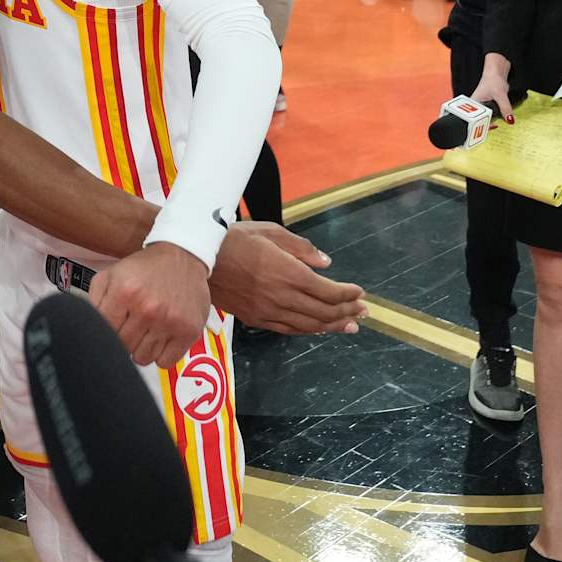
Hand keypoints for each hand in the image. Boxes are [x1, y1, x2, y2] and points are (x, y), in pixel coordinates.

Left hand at [90, 242, 211, 367]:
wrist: (182, 257)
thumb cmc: (144, 269)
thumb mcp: (111, 274)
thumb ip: (93, 301)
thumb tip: (86, 329)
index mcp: (124, 292)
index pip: (105, 333)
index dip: (106, 333)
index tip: (113, 327)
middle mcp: (148, 309)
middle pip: (123, 347)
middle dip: (124, 339)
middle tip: (131, 325)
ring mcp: (170, 322)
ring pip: (143, 358)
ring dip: (142, 348)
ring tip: (147, 329)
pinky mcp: (189, 331)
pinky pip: (165, 362)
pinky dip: (161, 354)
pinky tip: (162, 336)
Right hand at [209, 221, 366, 333]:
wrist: (197, 258)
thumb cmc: (233, 238)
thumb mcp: (270, 231)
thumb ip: (301, 247)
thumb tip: (325, 262)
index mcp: (288, 272)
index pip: (328, 290)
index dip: (348, 294)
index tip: (359, 292)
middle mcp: (281, 296)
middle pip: (323, 311)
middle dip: (347, 312)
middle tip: (363, 312)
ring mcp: (268, 311)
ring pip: (308, 325)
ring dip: (332, 326)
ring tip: (349, 326)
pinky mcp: (255, 319)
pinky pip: (288, 330)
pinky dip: (308, 330)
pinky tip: (318, 329)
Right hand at [469, 55, 514, 124]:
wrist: (496, 72)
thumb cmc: (492, 79)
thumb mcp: (500, 95)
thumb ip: (505, 108)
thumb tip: (510, 119)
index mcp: (472, 104)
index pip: (474, 119)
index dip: (482, 124)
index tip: (491, 126)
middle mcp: (476, 107)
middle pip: (480, 121)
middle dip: (488, 124)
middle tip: (495, 126)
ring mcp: (483, 108)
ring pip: (487, 119)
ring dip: (493, 121)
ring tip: (497, 123)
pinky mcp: (490, 107)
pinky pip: (493, 115)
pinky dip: (497, 117)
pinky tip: (500, 118)